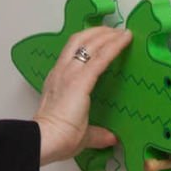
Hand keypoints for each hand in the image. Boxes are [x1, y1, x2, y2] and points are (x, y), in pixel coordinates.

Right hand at [33, 26, 130, 164]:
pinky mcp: (81, 79)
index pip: (72, 54)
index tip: (101, 40)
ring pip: (89, 43)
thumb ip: (97, 134)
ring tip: (121, 32)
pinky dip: (114, 46)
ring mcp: (70, 74)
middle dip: (98, 32)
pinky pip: (101, 57)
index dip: (87, 43)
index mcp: (58, 82)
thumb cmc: (56, 138)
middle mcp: (62, 73)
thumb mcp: (81, 134)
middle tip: (114, 30)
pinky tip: (125, 40)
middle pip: (79, 40)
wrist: (45, 140)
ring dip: (107, 34)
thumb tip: (110, 138)